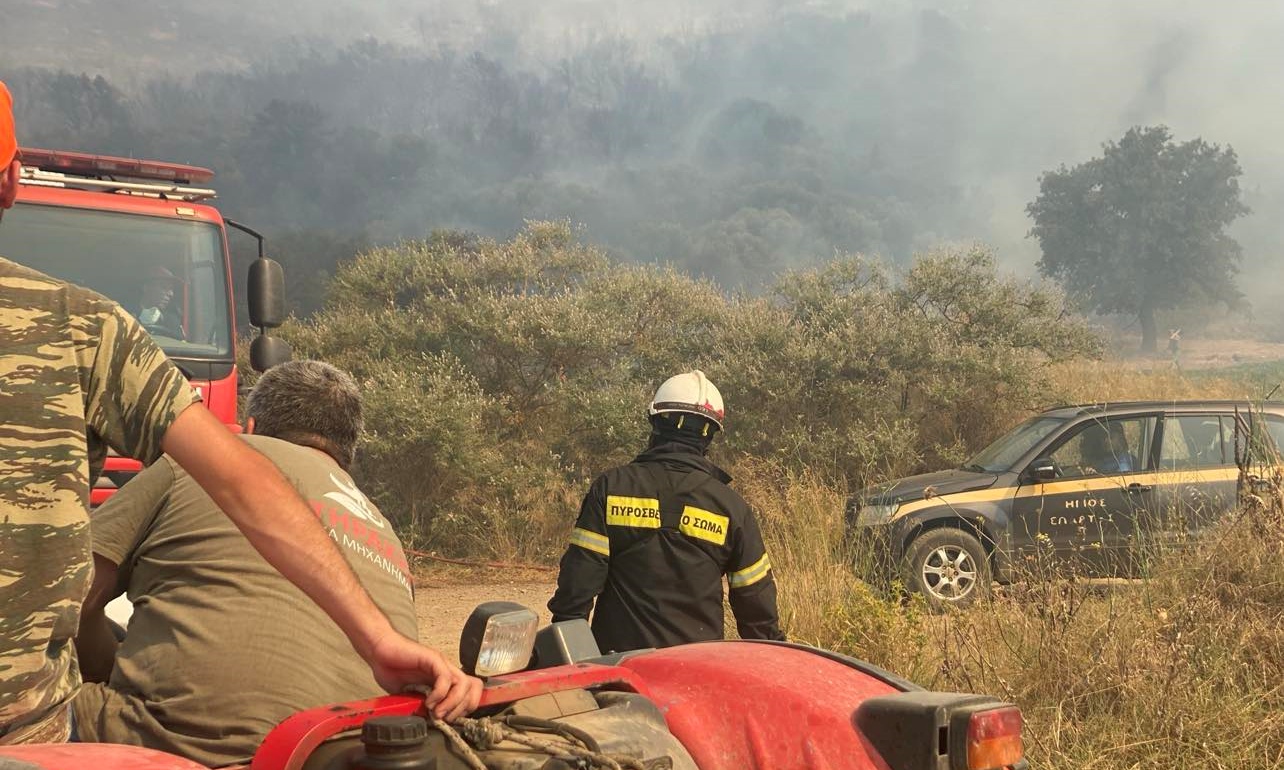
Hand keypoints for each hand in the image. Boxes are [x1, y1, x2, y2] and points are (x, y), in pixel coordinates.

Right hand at [367, 632, 483, 720]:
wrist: (378, 651)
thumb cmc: (391, 669)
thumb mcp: (408, 696)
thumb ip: (421, 706)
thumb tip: (432, 720)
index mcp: (443, 679)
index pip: (470, 692)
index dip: (464, 709)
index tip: (448, 720)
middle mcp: (446, 670)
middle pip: (474, 688)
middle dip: (462, 708)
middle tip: (444, 718)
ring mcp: (441, 664)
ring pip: (464, 683)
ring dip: (452, 703)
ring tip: (437, 712)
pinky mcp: (432, 659)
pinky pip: (445, 678)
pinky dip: (440, 694)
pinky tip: (428, 702)